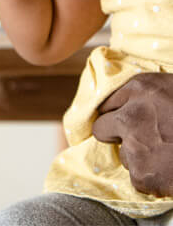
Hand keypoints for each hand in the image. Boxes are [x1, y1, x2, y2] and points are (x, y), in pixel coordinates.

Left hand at [92, 73, 172, 196]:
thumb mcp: (172, 90)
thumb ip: (147, 95)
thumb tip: (124, 104)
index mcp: (141, 88)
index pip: (107, 102)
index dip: (119, 113)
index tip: (127, 119)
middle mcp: (131, 115)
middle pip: (102, 128)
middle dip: (118, 134)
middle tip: (144, 139)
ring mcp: (136, 146)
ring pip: (123, 155)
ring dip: (140, 157)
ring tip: (168, 155)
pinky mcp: (143, 174)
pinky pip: (138, 178)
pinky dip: (153, 179)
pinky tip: (172, 171)